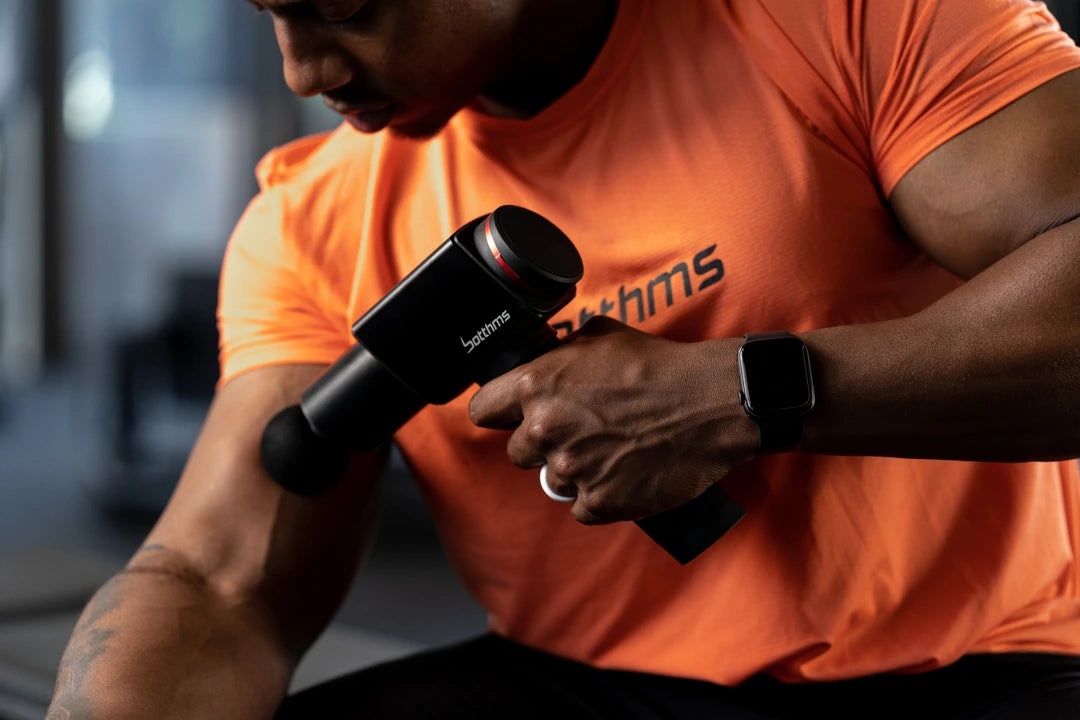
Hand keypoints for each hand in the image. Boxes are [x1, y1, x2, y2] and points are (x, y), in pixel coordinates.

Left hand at [468, 317, 758, 523]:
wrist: (710, 403)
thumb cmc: (658, 365)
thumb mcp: (599, 335)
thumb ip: (560, 352)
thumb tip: (544, 356)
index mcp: (536, 385)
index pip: (483, 410)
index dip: (500, 411)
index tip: (512, 415)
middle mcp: (546, 429)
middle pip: (518, 452)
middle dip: (543, 443)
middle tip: (580, 431)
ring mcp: (572, 470)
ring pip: (553, 481)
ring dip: (575, 470)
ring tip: (612, 449)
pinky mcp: (601, 502)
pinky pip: (582, 508)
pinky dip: (601, 495)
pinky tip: (624, 473)